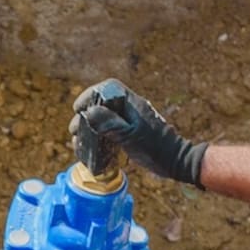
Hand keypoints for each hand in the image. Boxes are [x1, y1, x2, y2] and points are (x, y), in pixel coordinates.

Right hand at [69, 78, 206, 186]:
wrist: (174, 161)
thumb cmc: (155, 147)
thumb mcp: (130, 135)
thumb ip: (111, 122)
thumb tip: (89, 112)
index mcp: (131, 103)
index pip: (107, 88)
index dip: (89, 95)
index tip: (77, 108)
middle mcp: (129, 110)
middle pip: (101, 105)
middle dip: (84, 116)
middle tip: (75, 130)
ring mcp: (129, 122)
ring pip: (102, 120)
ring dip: (88, 129)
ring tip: (78, 141)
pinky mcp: (129, 135)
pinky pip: (108, 132)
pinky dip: (97, 139)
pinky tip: (90, 149)